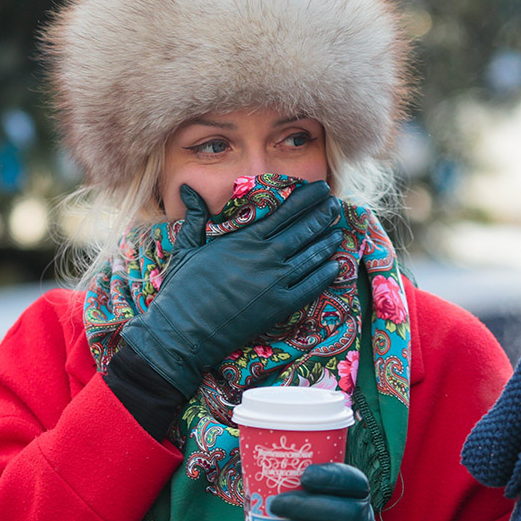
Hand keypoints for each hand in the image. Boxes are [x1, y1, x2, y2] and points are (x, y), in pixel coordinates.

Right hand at [119, 181, 342, 397]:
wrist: (183, 331)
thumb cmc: (182, 289)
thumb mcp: (187, 247)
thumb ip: (196, 217)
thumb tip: (188, 189)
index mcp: (244, 240)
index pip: (283, 212)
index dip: (305, 199)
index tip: (319, 189)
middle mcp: (264, 257)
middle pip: (302, 231)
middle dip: (321, 215)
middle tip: (334, 205)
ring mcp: (274, 282)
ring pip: (310, 256)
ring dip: (326, 242)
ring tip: (338, 230)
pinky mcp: (279, 307)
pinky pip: (309, 287)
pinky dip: (324, 275)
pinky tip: (335, 266)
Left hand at [260, 463, 385, 520]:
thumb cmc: (324, 507)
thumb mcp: (324, 490)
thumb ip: (302, 478)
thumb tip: (254, 459)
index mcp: (358, 491)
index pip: (354, 480)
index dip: (332, 477)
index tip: (304, 475)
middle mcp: (363, 516)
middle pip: (345, 512)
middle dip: (308, 508)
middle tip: (274, 504)